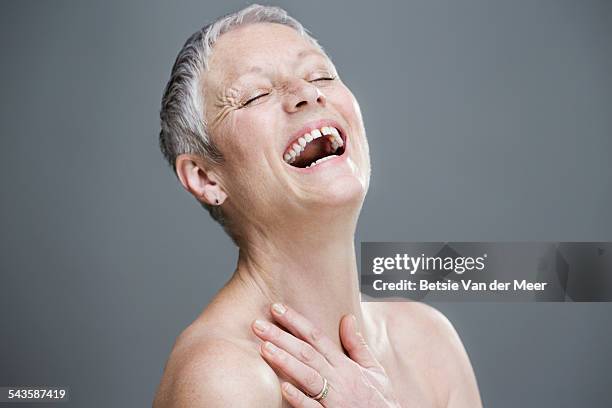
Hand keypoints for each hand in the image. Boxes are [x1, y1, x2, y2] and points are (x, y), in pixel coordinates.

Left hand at [251, 303, 401, 407]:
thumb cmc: (379, 401)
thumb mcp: (374, 370)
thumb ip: (357, 345)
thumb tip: (347, 317)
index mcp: (346, 365)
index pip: (317, 337)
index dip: (296, 321)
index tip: (276, 308)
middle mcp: (339, 379)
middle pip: (307, 353)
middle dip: (281, 337)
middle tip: (257, 324)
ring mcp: (334, 400)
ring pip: (308, 376)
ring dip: (285, 361)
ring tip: (264, 348)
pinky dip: (299, 398)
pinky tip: (283, 388)